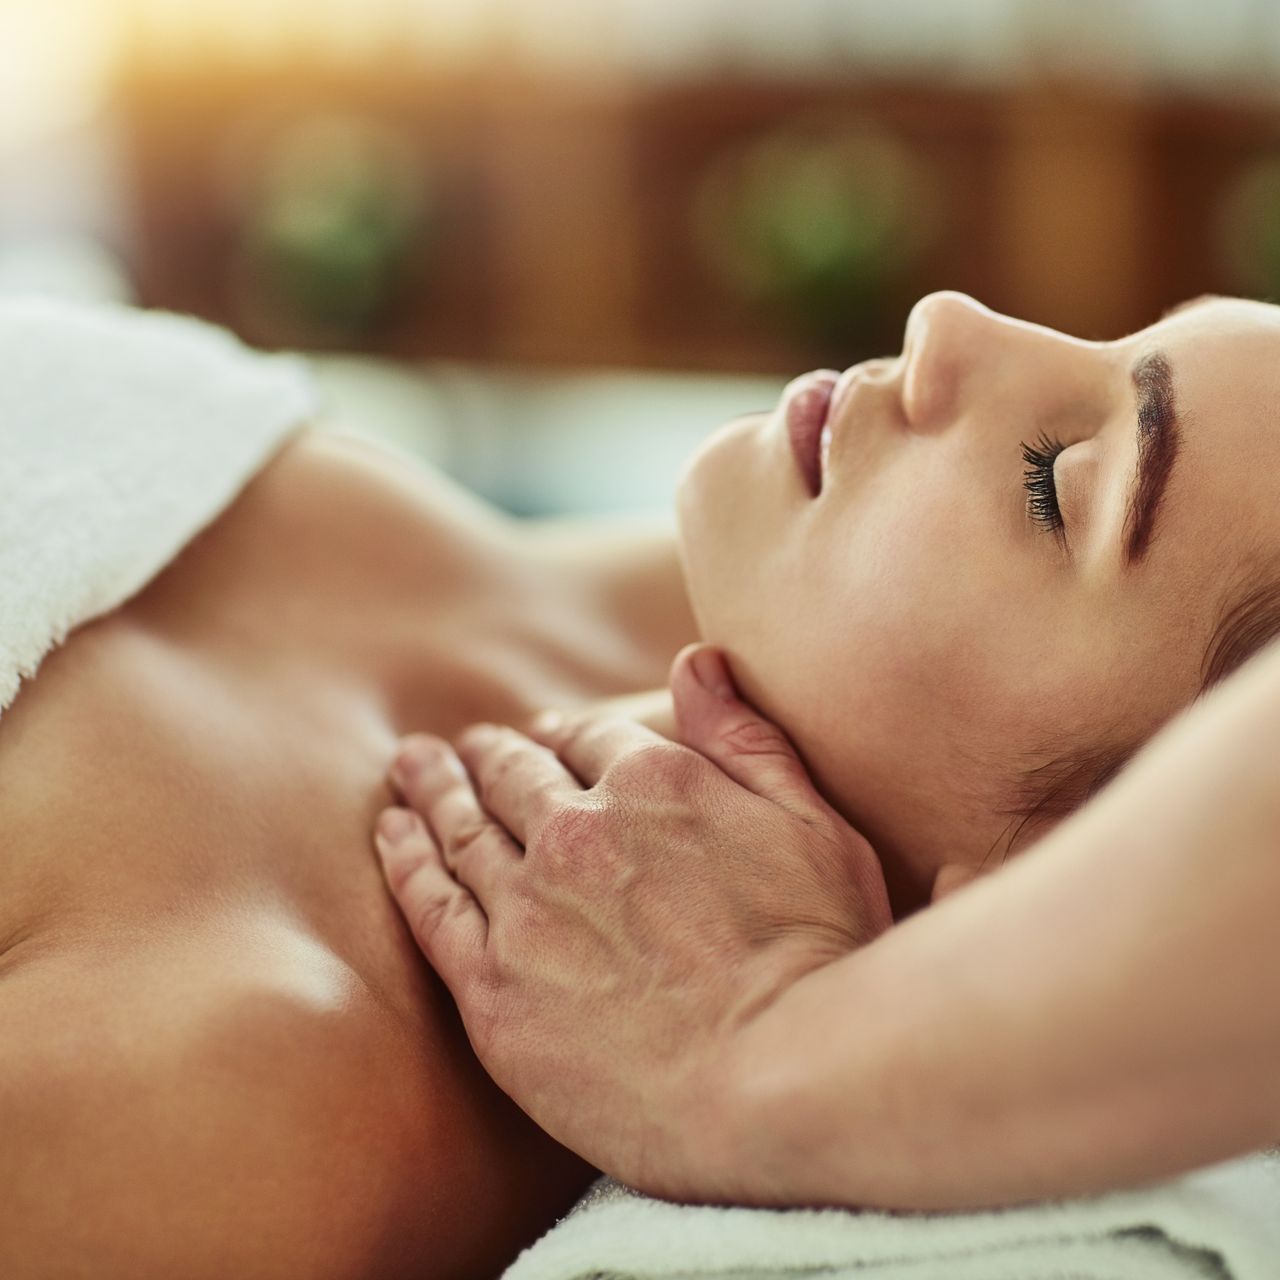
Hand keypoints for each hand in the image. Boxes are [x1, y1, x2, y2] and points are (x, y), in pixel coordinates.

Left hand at [373, 644, 892, 1198]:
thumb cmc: (819, 953)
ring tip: (410, 765)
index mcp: (654, 781)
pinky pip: (430, 902)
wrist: (780, 1080)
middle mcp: (578, 828)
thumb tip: (693, 658)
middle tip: (464, 746)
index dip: (565, 736)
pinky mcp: (491, 984)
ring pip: (464, 826)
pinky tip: (391, 830)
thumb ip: (744, 736)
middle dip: (491, 753)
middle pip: (516, 775)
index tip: (545, 738)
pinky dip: (406, 856)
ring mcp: (527, 905)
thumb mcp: (813, 821)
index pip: (589, 739)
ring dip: (433, 786)